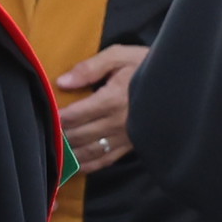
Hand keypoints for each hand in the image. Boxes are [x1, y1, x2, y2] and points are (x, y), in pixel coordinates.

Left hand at [53, 42, 146, 180]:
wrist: (181, 82)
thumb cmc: (147, 65)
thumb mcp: (120, 55)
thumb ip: (90, 68)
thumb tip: (62, 82)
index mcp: (111, 100)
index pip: (73, 115)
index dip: (55, 118)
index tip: (41, 115)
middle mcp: (117, 123)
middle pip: (77, 136)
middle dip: (58, 137)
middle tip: (40, 135)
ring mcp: (124, 137)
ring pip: (88, 151)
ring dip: (68, 153)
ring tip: (51, 152)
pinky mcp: (131, 145)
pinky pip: (105, 160)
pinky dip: (87, 165)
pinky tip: (74, 165)